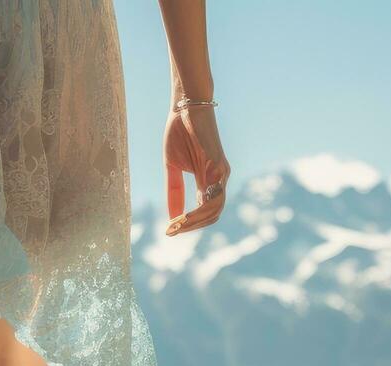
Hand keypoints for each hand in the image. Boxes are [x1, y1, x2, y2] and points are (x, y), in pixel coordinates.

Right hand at [164, 105, 228, 235]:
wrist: (185, 108)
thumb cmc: (180, 133)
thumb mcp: (172, 167)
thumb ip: (174, 190)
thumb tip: (172, 217)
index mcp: (207, 181)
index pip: (204, 212)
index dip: (188, 224)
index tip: (169, 231)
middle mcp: (218, 180)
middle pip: (212, 216)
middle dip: (191, 227)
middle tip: (172, 232)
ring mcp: (221, 173)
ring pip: (215, 209)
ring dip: (195, 221)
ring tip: (176, 225)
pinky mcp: (219, 165)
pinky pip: (214, 195)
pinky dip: (200, 209)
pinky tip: (185, 214)